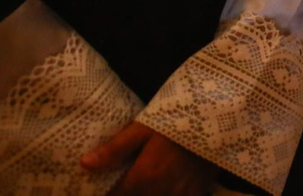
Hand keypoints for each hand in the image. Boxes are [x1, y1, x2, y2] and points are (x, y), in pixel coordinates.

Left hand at [84, 122, 215, 195]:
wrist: (218, 115)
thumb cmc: (177, 117)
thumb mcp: (144, 127)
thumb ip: (115, 149)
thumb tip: (84, 164)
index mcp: (144, 177)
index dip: (105, 194)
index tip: (100, 188)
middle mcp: (161, 191)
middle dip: (125, 194)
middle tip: (123, 184)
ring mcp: (181, 194)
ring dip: (145, 194)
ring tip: (141, 185)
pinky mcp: (196, 193)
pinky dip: (166, 194)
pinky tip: (164, 186)